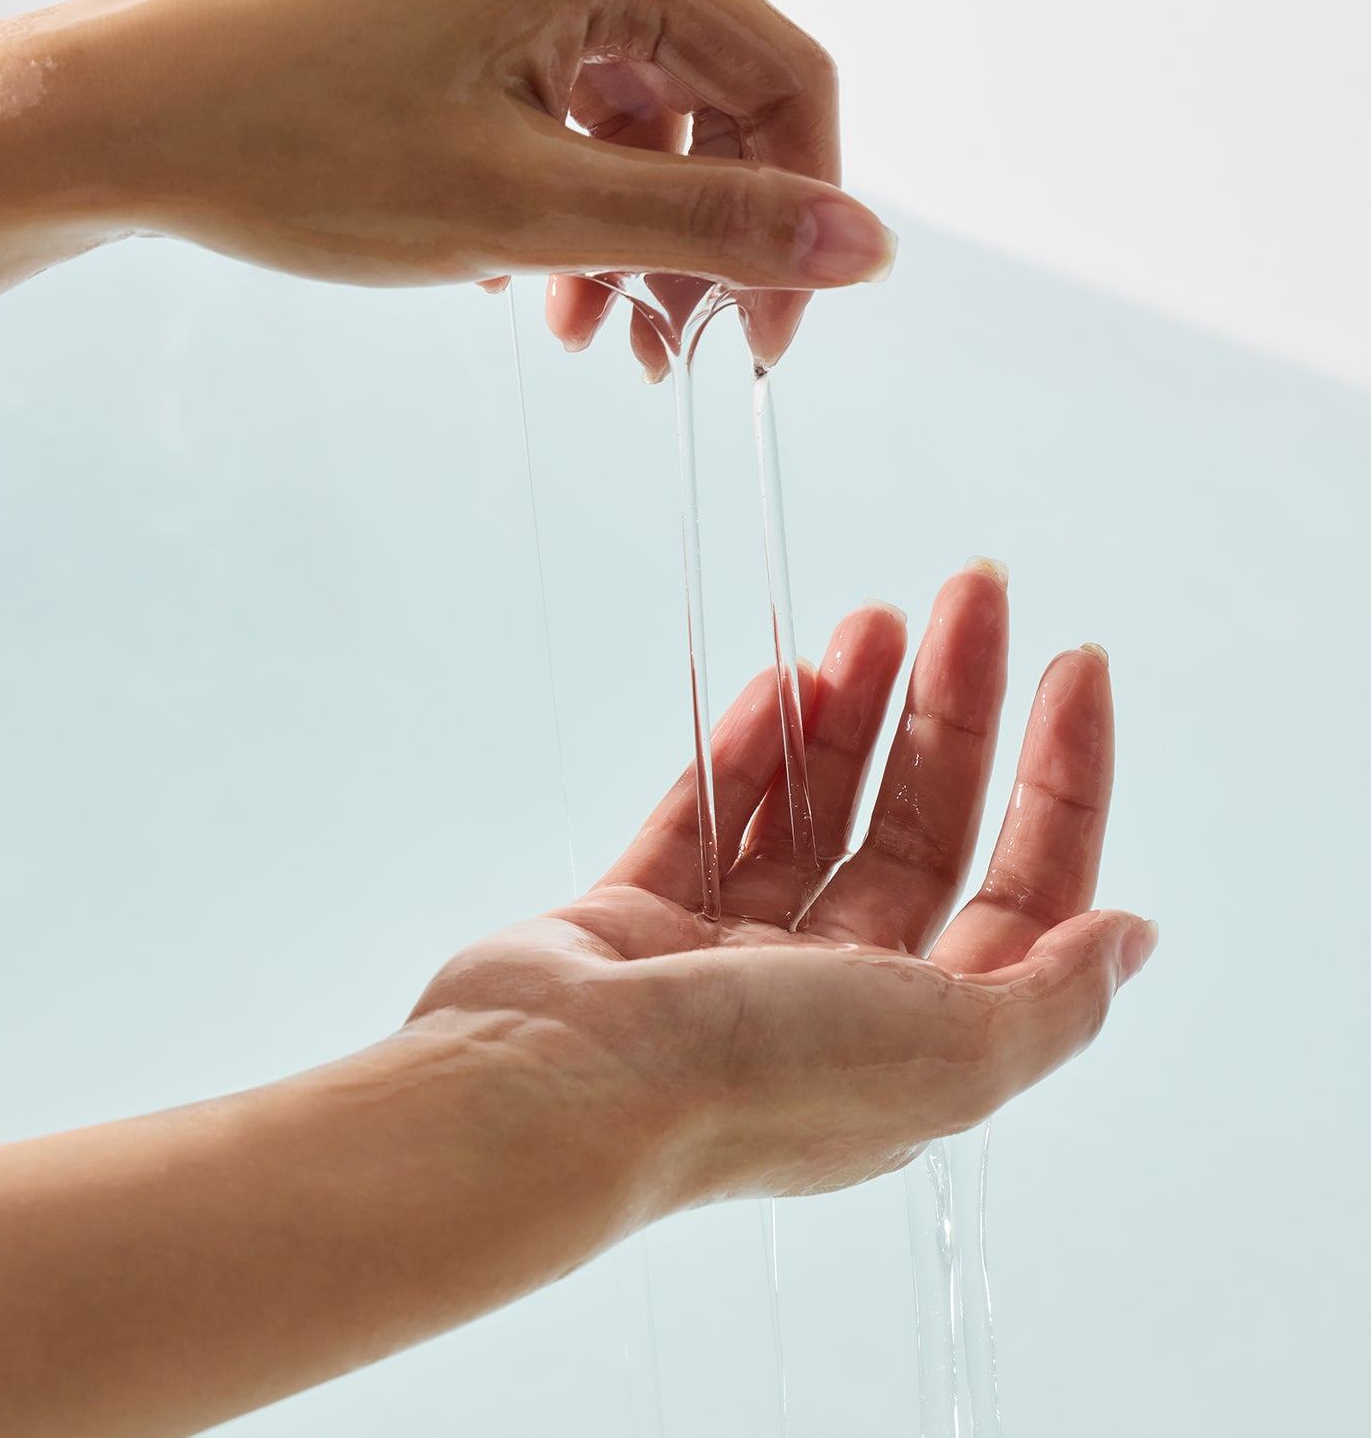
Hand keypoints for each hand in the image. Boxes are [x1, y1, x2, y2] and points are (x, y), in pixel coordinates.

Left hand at [0, 0, 893, 354]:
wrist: (108, 116)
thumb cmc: (292, 149)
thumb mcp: (529, 209)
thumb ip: (709, 222)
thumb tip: (866, 244)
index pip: (782, 72)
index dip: (800, 213)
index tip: (772, 334)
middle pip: (707, 89)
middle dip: (700, 233)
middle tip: (672, 350)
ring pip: (627, 101)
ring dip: (627, 226)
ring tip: (586, 330)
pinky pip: (554, 89)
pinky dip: (561, 185)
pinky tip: (521, 269)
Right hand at [411, 564, 1154, 1202]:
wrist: (555, 1090)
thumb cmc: (757, 1078)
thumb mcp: (955, 1056)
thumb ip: (1055, 999)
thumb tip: (1133, 939)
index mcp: (923, 1040)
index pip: (1023, 889)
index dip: (1063, 778)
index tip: (1074, 666)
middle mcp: (836, 998)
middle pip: (921, 828)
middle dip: (953, 709)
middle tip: (970, 597)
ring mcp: (730, 957)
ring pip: (816, 812)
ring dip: (852, 713)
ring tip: (872, 619)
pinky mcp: (641, 918)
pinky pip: (709, 817)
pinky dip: (747, 752)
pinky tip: (777, 687)